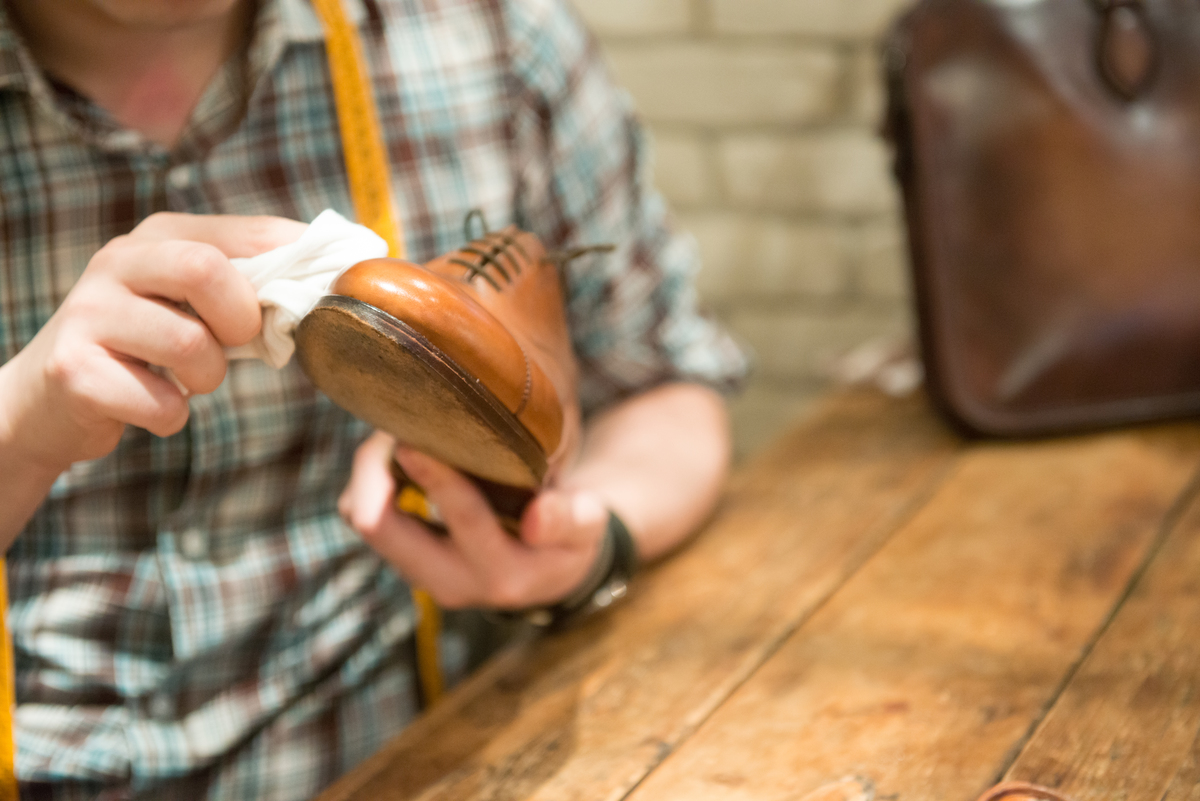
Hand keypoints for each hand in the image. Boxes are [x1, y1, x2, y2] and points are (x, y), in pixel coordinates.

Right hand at [0, 212, 306, 472]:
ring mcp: (90, 313)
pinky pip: (162, 403)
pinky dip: (172, 416)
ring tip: (187, 379)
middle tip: (234, 343)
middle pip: (208, 270)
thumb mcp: (192, 300)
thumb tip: (338, 272)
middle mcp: (119, 261)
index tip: (324, 294)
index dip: (297, 267)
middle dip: (240, 320)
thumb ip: (250, 281)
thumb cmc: (147, 346)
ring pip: (190, 345)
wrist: (50, 398)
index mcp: (161, 235)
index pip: (250, 234)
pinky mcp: (74, 370)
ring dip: (208, 378)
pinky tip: (150, 404)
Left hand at [339, 431, 609, 609]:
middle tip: (392, 422)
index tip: (419, 434)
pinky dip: (372, 485)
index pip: (461, 517)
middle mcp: (453, 582)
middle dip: (374, 471)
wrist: (550, 574)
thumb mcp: (588, 527)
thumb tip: (536, 517)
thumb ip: (569, 520)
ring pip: (366, 521)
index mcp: (503, 573)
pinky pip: (368, 519)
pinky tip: (397, 458)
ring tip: (394, 433)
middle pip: (380, 526)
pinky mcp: (406, 564)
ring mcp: (424, 576)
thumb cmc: (570, 538)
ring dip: (370, 476)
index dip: (436, 473)